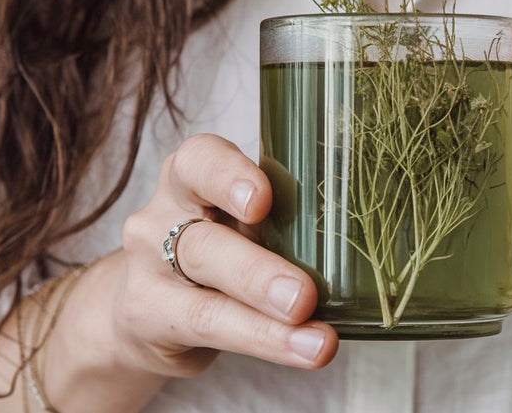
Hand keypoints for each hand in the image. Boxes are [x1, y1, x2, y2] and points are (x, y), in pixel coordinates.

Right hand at [88, 134, 338, 377]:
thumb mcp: (240, 220)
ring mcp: (148, 268)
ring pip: (205, 294)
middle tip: (304, 296)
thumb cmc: (218, 247)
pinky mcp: (149, 316)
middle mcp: (161, 217)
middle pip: (202, 240)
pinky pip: (209, 327)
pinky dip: (265, 341)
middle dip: (257, 271)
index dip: (229, 176)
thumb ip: (280, 219)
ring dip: (265, 318)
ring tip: (318, 342)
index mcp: (191, 178)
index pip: (200, 161)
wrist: (148, 303)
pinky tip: (303, 350)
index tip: (263, 199)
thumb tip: (363, 236)